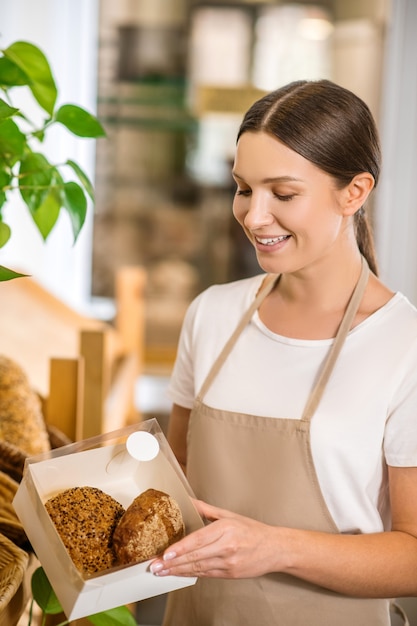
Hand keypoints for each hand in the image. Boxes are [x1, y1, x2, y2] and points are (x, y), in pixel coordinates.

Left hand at [150, 499, 278, 578]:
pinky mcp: (230, 574)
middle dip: (172, 563)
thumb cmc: (252, 530)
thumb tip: (187, 501)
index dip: (181, 548)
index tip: (166, 553)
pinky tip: (179, 573)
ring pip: (198, 568)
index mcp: (225, 529)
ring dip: (178, 571)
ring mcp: (229, 562)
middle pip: (195, 556)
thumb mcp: (229, 515)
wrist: (275, 548)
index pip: (198, 540)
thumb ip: (206, 509)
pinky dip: (191, 574)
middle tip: (155, 566)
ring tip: (161, 572)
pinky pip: (206, 574)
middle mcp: (227, 547)